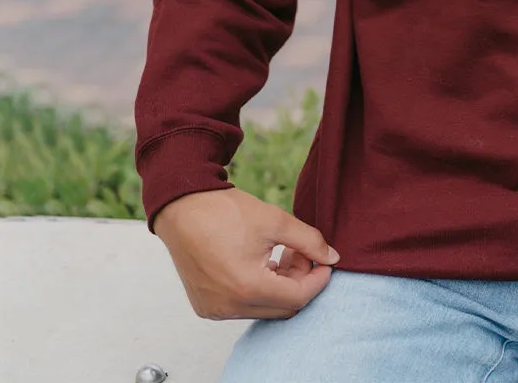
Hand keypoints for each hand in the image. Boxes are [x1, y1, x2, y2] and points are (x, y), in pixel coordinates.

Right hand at [153, 186, 339, 319]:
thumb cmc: (226, 212)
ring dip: (281, 286)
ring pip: (264, 308)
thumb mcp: (276, 221)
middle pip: (282, 307)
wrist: (183, 207)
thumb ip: (310, 241)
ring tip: (282, 254)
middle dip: (300, 282)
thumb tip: (333, 257)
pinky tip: (262, 263)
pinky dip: (260, 290)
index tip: (326, 261)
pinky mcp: (206, 306)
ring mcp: (215, 310)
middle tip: (302, 253)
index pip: (298, 297)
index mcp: (248, 288)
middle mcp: (229, 307)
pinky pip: (244, 307)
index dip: (318, 279)